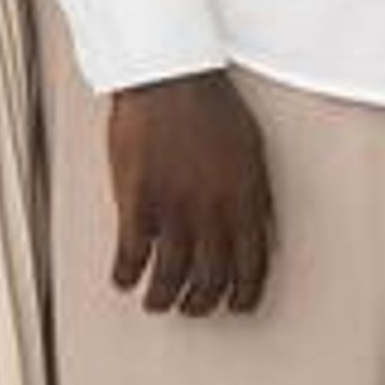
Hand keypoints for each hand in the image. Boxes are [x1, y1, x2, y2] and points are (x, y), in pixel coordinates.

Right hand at [102, 70, 273, 314]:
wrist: (170, 76)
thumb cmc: (212, 106)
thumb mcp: (252, 150)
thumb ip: (256, 192)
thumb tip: (261, 226)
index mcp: (246, 199)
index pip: (253, 266)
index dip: (245, 294)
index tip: (237, 306)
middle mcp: (214, 211)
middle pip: (211, 279)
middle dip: (202, 303)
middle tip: (193, 308)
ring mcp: (175, 207)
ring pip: (171, 277)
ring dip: (163, 299)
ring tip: (156, 302)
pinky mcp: (138, 200)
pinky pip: (132, 255)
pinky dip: (126, 275)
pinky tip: (123, 279)